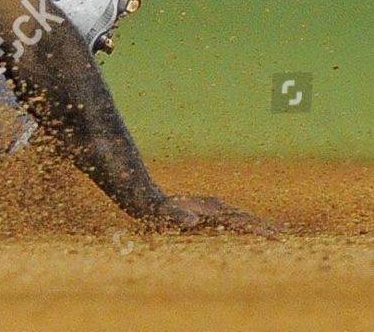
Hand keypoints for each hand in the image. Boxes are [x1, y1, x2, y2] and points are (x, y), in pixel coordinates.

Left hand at [142, 194, 279, 235]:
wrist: (151, 200)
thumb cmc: (159, 211)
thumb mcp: (167, 215)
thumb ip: (179, 218)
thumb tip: (192, 221)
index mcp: (212, 210)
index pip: (240, 221)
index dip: (257, 228)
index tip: (274, 235)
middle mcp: (216, 207)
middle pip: (245, 217)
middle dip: (264, 226)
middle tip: (285, 234)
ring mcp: (214, 209)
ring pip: (242, 217)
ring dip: (259, 224)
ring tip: (278, 230)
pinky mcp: (210, 212)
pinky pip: (233, 219)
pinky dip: (247, 224)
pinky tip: (253, 227)